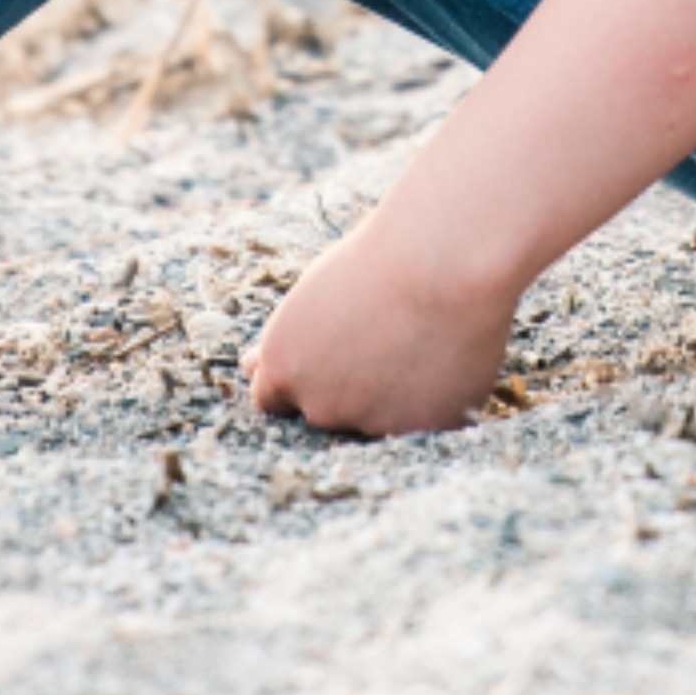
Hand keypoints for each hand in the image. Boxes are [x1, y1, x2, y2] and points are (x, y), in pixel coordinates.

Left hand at [243, 202, 518, 438]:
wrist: (444, 261)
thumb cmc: (379, 261)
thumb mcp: (313, 294)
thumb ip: (284, 342)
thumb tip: (248, 367)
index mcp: (283, 368)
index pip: (273, 399)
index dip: (303, 376)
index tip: (329, 354)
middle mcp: (318, 405)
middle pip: (326, 411)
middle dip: (349, 387)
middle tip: (386, 336)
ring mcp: (369, 424)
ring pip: (378, 419)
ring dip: (393, 396)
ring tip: (420, 338)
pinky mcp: (420, 433)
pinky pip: (425, 423)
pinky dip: (434, 401)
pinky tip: (448, 358)